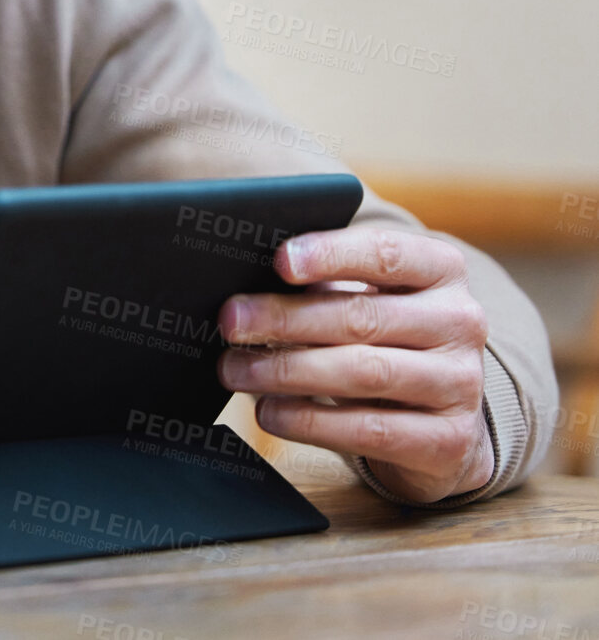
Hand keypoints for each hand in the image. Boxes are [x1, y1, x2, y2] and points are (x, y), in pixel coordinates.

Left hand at [216, 226, 493, 501]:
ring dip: (287, 370)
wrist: (443, 424)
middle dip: (284, 318)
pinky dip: (308, 421)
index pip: (385, 252)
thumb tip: (246, 289)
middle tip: (230, 322)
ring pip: (363, 372)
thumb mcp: (367, 300)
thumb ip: (321, 285)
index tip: (280, 261)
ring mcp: (461, 383)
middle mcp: (460, 321)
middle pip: (361, 316)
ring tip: (235, 369)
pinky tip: (270, 411)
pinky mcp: (448, 440)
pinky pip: (368, 429)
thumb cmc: (384, 342)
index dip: (330, 254)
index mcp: (440, 270)